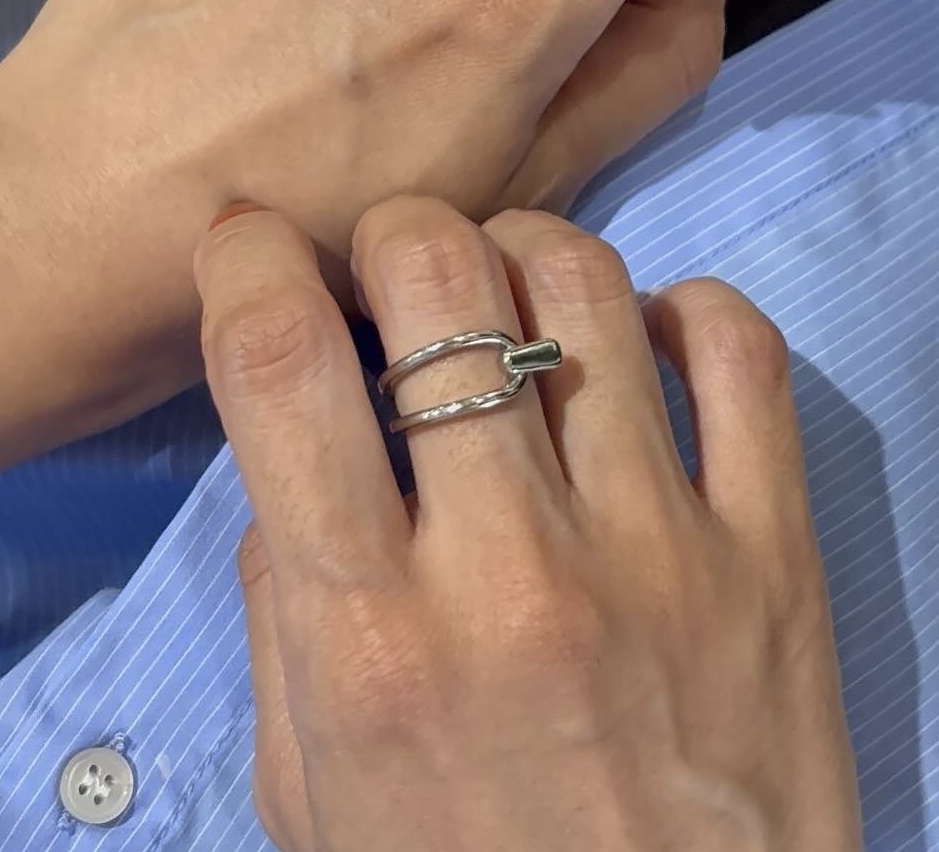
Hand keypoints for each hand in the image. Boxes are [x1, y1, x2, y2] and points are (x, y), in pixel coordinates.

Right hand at [197, 198, 860, 851]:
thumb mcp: (311, 784)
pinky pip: (743, 353)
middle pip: (437, 279)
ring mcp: (659, 552)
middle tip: (391, 270)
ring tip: (504, 293)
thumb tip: (303, 450)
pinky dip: (683, 306)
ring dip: (519, 251)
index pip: (279, 364)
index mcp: (371, 632)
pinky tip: (641, 338)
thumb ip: (286, 605)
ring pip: (584, 286)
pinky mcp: (774, 560)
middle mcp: (511, 569)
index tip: (248, 249)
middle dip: (393, 234)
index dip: (245, 263)